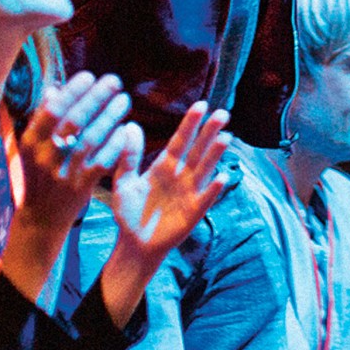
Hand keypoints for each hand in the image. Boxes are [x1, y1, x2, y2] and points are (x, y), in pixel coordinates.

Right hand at [15, 71, 129, 238]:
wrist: (42, 217)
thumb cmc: (41, 173)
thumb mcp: (35, 147)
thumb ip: (44, 118)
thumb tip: (55, 88)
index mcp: (31, 142)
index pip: (52, 110)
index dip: (72, 91)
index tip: (90, 75)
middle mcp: (45, 156)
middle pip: (74, 121)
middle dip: (96, 97)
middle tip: (114, 80)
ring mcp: (63, 173)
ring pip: (90, 139)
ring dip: (109, 116)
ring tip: (124, 99)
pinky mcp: (80, 188)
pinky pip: (101, 162)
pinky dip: (114, 144)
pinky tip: (125, 129)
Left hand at [109, 102, 231, 263]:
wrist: (134, 244)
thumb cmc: (128, 212)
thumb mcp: (124, 181)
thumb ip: (129, 156)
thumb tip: (129, 125)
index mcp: (164, 165)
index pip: (180, 140)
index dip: (191, 123)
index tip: (201, 105)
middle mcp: (181, 175)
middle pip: (198, 149)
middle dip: (210, 132)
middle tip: (223, 114)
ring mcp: (189, 192)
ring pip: (205, 169)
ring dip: (215, 154)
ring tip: (226, 137)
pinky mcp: (194, 212)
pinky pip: (206, 197)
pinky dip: (214, 188)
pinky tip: (222, 176)